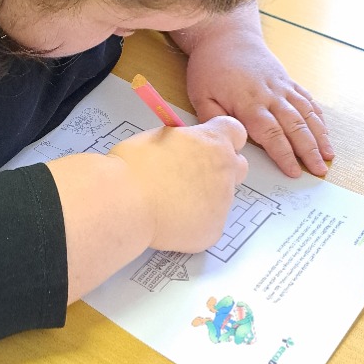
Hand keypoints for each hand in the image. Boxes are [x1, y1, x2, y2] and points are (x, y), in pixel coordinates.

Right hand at [108, 116, 247, 252]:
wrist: (126, 202)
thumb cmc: (133, 165)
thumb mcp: (158, 137)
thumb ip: (181, 142)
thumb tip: (182, 149)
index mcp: (212, 141)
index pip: (235, 131)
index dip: (220, 139)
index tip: (205, 145)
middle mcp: (225, 170)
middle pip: (238, 166)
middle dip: (220, 169)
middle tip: (191, 175)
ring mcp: (222, 203)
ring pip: (221, 199)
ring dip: (203, 198)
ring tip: (170, 202)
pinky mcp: (213, 231)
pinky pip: (207, 225)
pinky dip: (192, 224)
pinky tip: (169, 221)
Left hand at [183, 24, 333, 178]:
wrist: (226, 35)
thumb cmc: (211, 66)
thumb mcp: (201, 94)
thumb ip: (213, 119)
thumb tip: (227, 140)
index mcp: (249, 102)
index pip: (271, 134)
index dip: (285, 154)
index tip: (294, 172)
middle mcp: (271, 95)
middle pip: (295, 127)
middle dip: (309, 151)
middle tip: (319, 172)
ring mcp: (282, 87)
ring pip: (306, 114)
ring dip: (319, 136)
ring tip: (328, 156)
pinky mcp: (287, 81)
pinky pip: (307, 100)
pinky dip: (318, 117)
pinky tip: (324, 132)